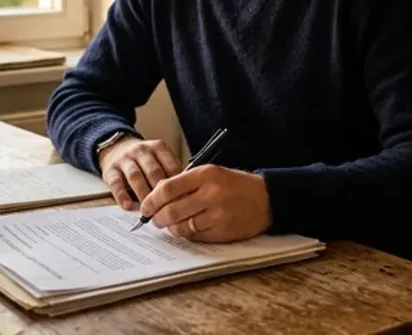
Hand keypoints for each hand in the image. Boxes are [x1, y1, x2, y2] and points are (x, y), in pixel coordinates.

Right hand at [98, 137, 181, 209]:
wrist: (116, 148)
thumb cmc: (144, 161)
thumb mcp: (159, 159)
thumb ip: (169, 173)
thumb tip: (183, 196)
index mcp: (158, 148)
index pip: (171, 165)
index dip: (177, 185)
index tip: (181, 201)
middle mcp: (141, 151)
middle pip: (153, 171)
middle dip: (160, 192)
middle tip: (166, 210)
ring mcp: (125, 159)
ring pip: (135, 176)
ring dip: (143, 194)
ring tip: (149, 211)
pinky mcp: (110, 169)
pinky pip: (116, 183)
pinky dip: (122, 196)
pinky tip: (129, 206)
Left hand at [139, 165, 271, 242]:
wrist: (267, 199)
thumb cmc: (235, 185)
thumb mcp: (211, 173)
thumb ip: (186, 182)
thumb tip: (158, 195)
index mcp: (206, 175)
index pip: (168, 188)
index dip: (152, 199)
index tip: (145, 206)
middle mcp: (211, 194)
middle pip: (172, 210)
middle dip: (158, 218)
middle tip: (154, 219)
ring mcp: (218, 214)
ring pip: (182, 227)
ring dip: (172, 227)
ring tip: (171, 224)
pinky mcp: (223, 231)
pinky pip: (195, 236)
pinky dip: (187, 234)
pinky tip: (188, 228)